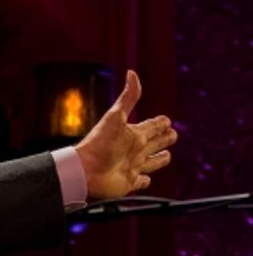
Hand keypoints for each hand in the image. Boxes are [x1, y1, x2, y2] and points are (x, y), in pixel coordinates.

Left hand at [74, 70, 177, 199]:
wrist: (84, 170)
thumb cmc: (98, 143)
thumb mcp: (115, 117)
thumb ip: (127, 97)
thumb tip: (132, 73)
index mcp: (133, 133)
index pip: (154, 125)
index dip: (162, 123)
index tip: (166, 120)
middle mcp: (135, 149)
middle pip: (157, 142)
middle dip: (166, 137)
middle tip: (171, 134)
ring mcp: (132, 166)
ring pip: (153, 161)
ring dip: (161, 158)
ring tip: (166, 154)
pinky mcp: (130, 182)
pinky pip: (142, 182)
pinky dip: (146, 180)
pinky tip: (146, 178)